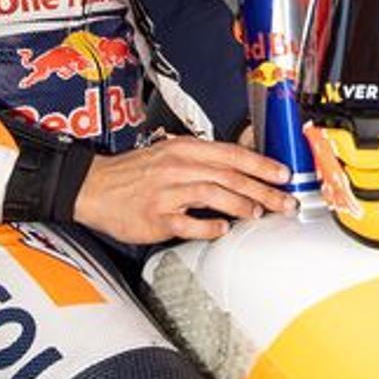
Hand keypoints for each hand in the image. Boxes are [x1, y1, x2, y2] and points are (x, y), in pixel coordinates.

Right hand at [74, 136, 295, 242]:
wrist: (93, 187)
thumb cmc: (136, 173)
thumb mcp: (172, 153)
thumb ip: (206, 160)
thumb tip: (244, 166)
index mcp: (185, 148)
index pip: (233, 154)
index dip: (262, 164)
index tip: (284, 174)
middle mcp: (178, 166)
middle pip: (230, 176)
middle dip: (263, 189)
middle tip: (284, 202)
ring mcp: (166, 192)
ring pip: (213, 194)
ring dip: (240, 204)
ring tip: (257, 213)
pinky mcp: (155, 217)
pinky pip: (187, 223)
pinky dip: (208, 227)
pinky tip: (222, 230)